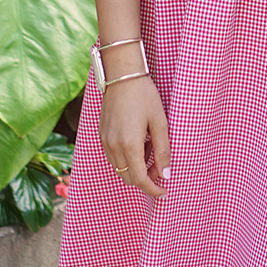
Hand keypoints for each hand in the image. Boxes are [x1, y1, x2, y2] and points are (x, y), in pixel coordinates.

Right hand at [99, 76, 169, 199]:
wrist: (122, 75)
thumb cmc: (144, 95)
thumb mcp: (160, 122)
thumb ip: (163, 150)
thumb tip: (165, 175)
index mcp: (129, 144)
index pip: (140, 180)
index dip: (153, 189)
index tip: (164, 191)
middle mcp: (114, 146)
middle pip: (128, 178)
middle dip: (145, 178)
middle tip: (160, 167)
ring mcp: (105, 141)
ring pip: (120, 169)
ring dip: (136, 167)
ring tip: (150, 147)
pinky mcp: (101, 135)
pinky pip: (114, 157)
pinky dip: (127, 158)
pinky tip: (139, 141)